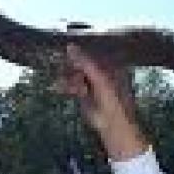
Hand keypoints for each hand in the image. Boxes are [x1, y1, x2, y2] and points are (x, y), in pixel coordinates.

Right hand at [57, 45, 145, 160]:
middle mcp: (103, 76)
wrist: (113, 125)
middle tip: (61, 64)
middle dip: (72, 66)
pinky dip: (68, 87)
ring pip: (78, 77)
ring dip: (68, 77)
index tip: (67, 49)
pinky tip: (60, 87)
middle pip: (84, 66)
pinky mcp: (86, 99)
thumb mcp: (99, 78)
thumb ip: (85, 62)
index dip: (81, 52)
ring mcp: (94, 88)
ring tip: (60, 79)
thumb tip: (71, 47)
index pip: (94, 55)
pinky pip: (75, 88)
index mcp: (111, 68)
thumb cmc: (113, 102)